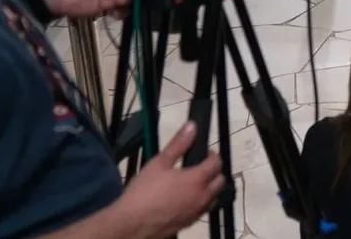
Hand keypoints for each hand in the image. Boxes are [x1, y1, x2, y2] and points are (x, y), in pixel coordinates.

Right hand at [109, 122, 224, 238]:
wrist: (130, 224)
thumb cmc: (144, 191)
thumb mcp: (159, 163)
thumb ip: (178, 144)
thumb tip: (192, 125)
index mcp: (197, 180)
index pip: (216, 163)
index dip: (213, 155)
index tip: (204, 152)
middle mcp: (202, 197)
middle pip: (220, 182)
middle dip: (214, 171)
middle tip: (200, 166)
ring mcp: (197, 213)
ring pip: (214, 198)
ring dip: (210, 189)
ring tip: (194, 183)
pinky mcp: (189, 224)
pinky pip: (203, 210)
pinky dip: (200, 202)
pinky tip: (186, 200)